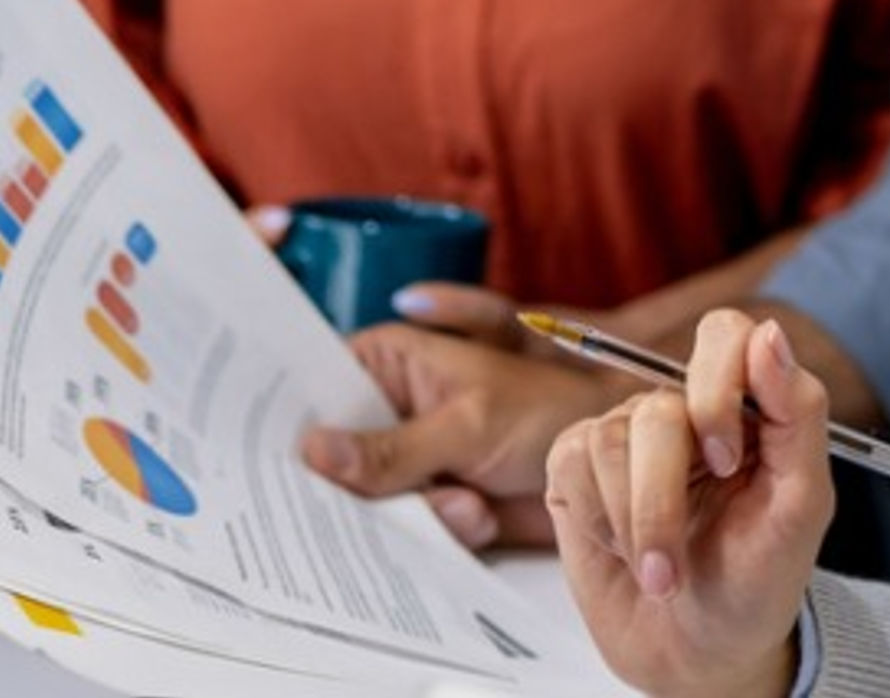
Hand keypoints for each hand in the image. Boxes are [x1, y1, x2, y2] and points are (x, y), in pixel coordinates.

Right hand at [299, 293, 622, 547]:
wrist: (607, 467)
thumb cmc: (551, 410)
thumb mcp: (468, 424)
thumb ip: (392, 447)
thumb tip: (314, 451)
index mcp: (393, 360)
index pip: (319, 384)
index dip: (297, 420)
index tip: (281, 457)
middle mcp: (394, 407)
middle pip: (335, 453)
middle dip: (355, 484)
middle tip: (374, 497)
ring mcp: (411, 457)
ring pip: (368, 500)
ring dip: (414, 511)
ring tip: (464, 501)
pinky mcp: (432, 499)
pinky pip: (404, 529)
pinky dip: (441, 529)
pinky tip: (478, 514)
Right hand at [543, 312, 829, 697]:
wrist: (698, 654)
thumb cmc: (756, 582)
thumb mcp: (801, 508)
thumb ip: (798, 413)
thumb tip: (770, 335)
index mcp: (748, 406)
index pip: (726, 335)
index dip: (718, 385)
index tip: (728, 460)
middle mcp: (685, 409)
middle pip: (660, 404)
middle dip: (666, 494)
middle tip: (682, 553)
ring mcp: (628, 433)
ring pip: (612, 437)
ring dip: (637, 524)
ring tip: (661, 573)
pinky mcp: (578, 463)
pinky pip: (574, 459)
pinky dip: (600, 520)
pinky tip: (622, 550)